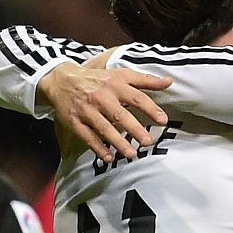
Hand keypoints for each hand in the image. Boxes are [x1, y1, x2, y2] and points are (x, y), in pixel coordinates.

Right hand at [38, 59, 171, 162]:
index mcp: (115, 85)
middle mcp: (101, 98)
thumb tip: (169, 81)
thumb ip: (146, 80)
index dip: (150, 109)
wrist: (62, 80)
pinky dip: (98, 148)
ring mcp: (87, 110)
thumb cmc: (98, 79)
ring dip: (118, 142)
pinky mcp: (75, 121)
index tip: (163, 120)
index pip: (136, 98)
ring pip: (104, 128)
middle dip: (135, 129)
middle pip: (120, 115)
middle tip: (148, 142)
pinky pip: (87, 137)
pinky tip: (109, 157)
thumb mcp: (121, 75)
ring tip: (132, 154)